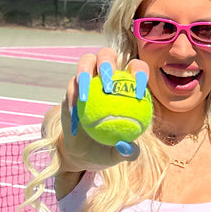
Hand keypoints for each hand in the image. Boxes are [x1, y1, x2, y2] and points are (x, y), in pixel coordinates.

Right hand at [58, 47, 150, 171]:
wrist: (84, 153)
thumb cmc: (108, 150)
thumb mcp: (119, 155)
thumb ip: (127, 152)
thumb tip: (129, 149)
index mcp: (127, 85)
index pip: (136, 69)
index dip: (140, 73)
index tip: (138, 91)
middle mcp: (106, 76)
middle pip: (108, 56)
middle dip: (107, 62)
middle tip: (108, 84)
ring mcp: (87, 79)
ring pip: (86, 62)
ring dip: (84, 73)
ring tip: (86, 95)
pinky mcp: (71, 89)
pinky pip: (71, 86)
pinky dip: (72, 95)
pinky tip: (74, 109)